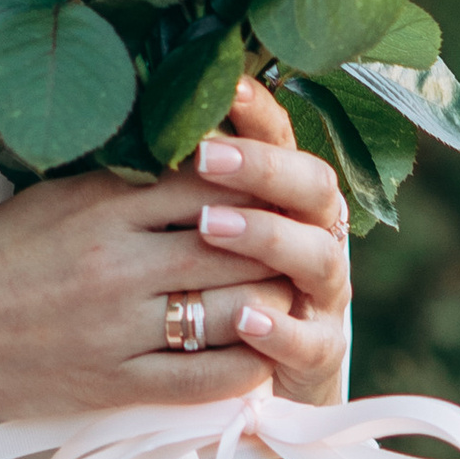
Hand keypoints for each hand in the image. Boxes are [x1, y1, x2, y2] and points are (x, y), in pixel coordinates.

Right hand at [0, 70, 352, 429]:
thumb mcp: (40, 198)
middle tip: (305, 241)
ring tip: (292, 297)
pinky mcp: (108, 384)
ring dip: (272, 303)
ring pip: (231, 309)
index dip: (258, 180)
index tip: (280, 184)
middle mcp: (114, 262)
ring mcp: (114, 328)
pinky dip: (244, 369)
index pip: (209, 179)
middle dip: (279, 241)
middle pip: (236, 241)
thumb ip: (112, 184)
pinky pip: (203, 380)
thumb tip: (186, 165)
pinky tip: (261, 359)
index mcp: (95, 204)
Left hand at [183, 71, 351, 408]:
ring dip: (267, 237)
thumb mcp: (180, 227)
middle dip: (261, 168)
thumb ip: (177, 177)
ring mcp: (321, 295)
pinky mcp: (317, 353)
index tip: (224, 86)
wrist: (236, 373)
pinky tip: (245, 319)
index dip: (259, 113)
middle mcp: (314, 235)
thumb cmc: (200, 286)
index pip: (282, 139)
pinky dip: (280, 329)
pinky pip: (307, 341)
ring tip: (213, 228)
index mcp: (284, 195)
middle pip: (312, 187)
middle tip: (205, 157)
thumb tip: (138, 109)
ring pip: (317, 256)